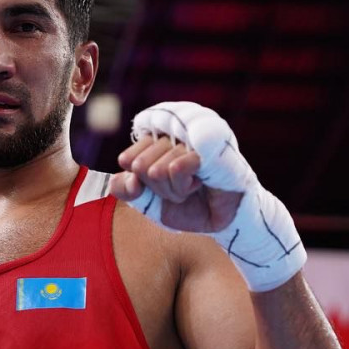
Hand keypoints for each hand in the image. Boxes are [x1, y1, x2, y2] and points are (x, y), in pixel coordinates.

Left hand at [110, 136, 244, 232]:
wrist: (225, 219)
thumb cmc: (190, 204)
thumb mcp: (151, 201)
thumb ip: (127, 189)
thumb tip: (123, 177)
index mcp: (157, 139)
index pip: (128, 159)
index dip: (138, 182)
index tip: (160, 187)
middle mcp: (173, 130)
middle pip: (140, 166)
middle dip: (159, 189)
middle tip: (182, 189)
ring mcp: (191, 135)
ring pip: (158, 170)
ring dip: (175, 191)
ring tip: (194, 186)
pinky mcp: (209, 146)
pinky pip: (176, 167)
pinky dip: (182, 183)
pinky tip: (199, 182)